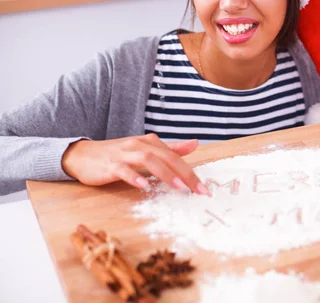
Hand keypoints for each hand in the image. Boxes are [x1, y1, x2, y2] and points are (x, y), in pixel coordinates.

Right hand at [61, 133, 209, 194]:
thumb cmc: (117, 154)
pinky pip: (123, 170)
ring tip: (179, 188)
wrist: (82, 155)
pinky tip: (143, 185)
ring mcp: (124, 155)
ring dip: (165, 174)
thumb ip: (170, 149)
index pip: (176, 157)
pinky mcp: (110, 165)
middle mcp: (139, 145)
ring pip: (148, 161)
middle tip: (199, 190)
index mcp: (150, 143)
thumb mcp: (146, 150)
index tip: (205, 189)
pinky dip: (134, 177)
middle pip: (167, 157)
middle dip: (185, 174)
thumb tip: (194, 144)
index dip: (192, 172)